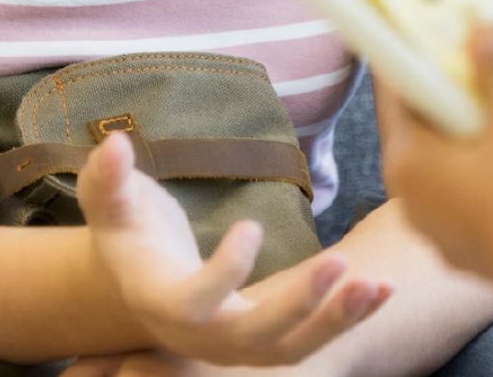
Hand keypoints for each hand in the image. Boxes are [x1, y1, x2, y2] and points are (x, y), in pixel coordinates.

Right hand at [76, 130, 390, 368]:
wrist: (144, 277)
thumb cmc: (130, 231)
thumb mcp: (113, 203)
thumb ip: (108, 179)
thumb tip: (114, 143)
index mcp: (161, 300)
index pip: (192, 303)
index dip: (223, 274)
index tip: (250, 225)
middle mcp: (200, 334)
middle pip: (251, 337)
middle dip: (297, 305)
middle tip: (339, 263)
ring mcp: (236, 343)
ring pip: (290, 350)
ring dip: (335, 321)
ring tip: (375, 285)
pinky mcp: (268, 338)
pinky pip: (312, 339)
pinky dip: (349, 318)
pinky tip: (384, 288)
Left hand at [378, 27, 492, 295]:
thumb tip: (479, 31)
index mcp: (407, 160)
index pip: (398, 92)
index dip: (419, 56)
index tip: (431, 32)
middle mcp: (410, 197)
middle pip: (428, 125)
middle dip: (461, 94)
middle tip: (490, 65)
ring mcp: (438, 227)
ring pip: (453, 160)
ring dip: (481, 132)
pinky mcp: (468, 247)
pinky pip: (473, 192)